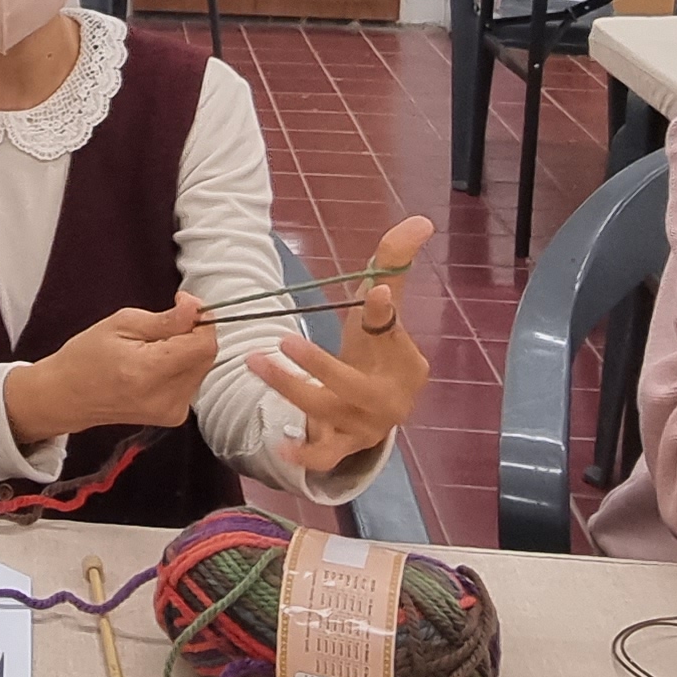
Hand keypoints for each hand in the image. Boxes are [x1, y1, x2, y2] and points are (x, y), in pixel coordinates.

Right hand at [4, 295, 214, 448]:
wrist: (68, 396)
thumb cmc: (86, 357)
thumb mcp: (121, 323)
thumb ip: (166, 319)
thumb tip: (198, 309)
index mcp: (149, 372)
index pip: (203, 345)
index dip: (201, 319)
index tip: (182, 304)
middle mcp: (165, 398)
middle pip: (206, 355)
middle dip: (192, 332)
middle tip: (162, 325)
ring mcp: (171, 412)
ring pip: (202, 366)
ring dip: (186, 349)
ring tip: (152, 348)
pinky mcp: (173, 416)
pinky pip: (193, 380)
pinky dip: (181, 366)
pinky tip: (156, 365)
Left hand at [245, 216, 434, 478]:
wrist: (378, 407)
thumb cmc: (377, 351)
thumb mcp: (382, 309)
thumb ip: (393, 264)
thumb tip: (420, 220)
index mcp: (406, 365)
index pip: (391, 335)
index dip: (381, 314)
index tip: (373, 291)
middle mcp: (389, 400)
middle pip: (353, 385)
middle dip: (320, 364)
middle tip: (284, 341)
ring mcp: (365, 428)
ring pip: (327, 412)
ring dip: (291, 389)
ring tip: (256, 362)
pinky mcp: (342, 447)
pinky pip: (324, 456)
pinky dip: (304, 453)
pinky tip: (279, 443)